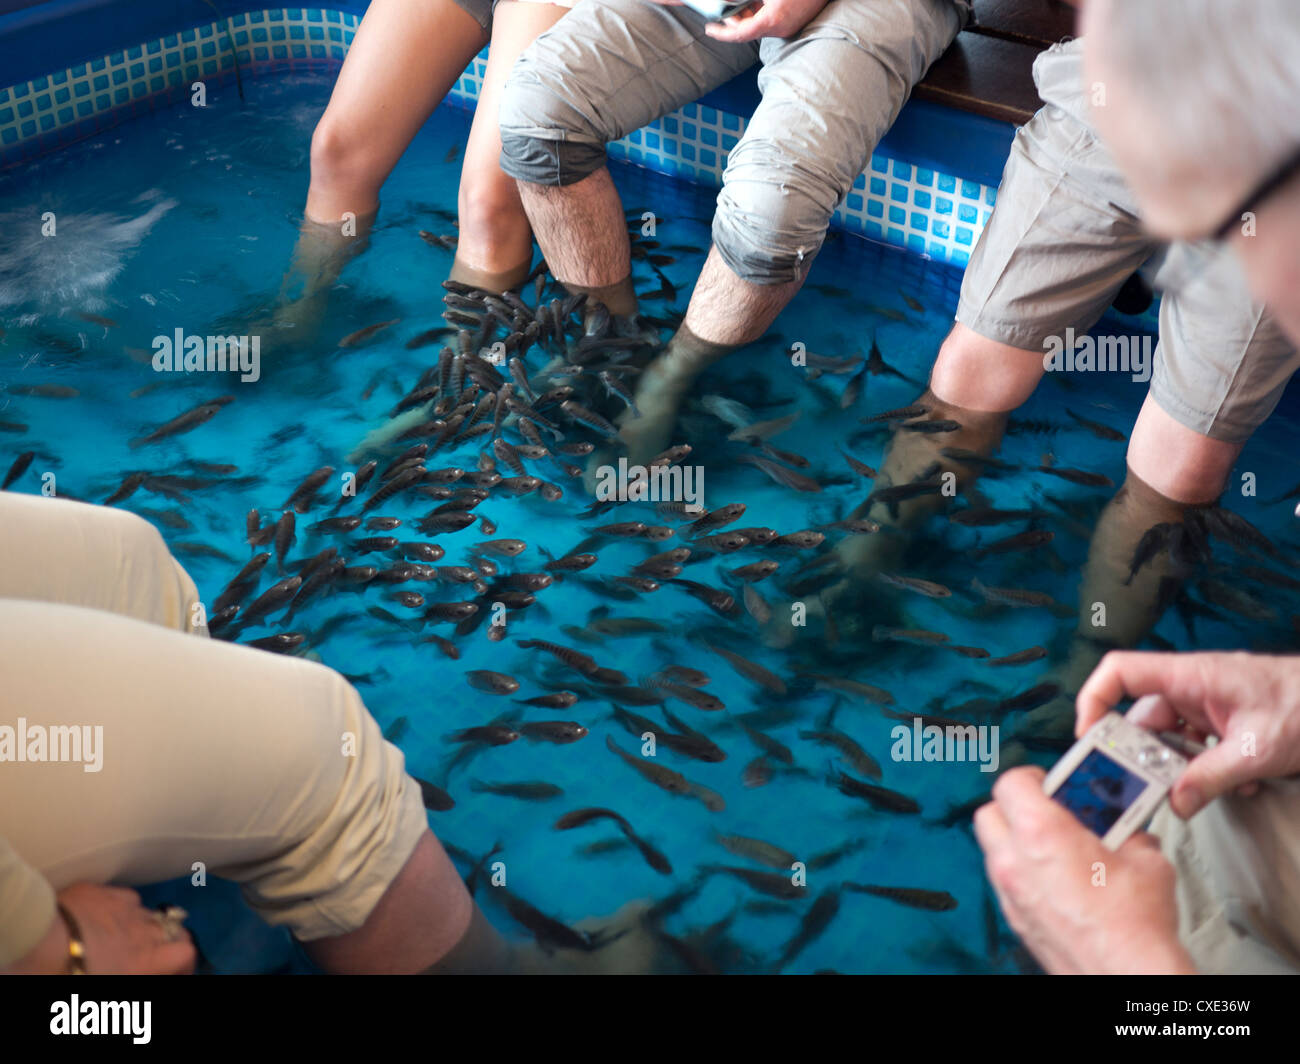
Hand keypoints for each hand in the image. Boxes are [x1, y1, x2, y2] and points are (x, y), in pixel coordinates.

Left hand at [57, 884, 196, 974]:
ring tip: (127, 935)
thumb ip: (135, 972)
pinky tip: (109, 915)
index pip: (185, 953)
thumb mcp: (109, 982)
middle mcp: (143, 930)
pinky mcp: (102, 891)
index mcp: (145, 959)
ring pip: (150, 912)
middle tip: (157, 954)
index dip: (185, 963)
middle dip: (171, 941)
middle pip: (176, 929)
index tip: (178, 971)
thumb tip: (141, 969)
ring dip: (146, 925)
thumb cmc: (71, 973)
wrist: (39, 940)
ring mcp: (124, 906)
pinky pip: (126, 897)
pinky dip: (124, 908)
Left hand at [704, 0, 828, 43]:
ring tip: (741, 2)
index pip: (740, 34)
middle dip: (734, 19)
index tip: (710, 29)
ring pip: (758, 26)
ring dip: (747, 15)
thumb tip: (728, 2)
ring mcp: (788, 29)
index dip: (722, 33)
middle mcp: (780, 29)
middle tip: (724, 7)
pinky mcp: (793, 25)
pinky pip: (770, 23)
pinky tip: (757, 2)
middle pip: (748, 30)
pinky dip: (760, 14)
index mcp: (772, 20)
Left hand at [975, 767, 1195, 973]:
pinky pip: (1005, 882)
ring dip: (1016, 840)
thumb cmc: (1133, 927)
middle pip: (990, 813)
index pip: (1011, 782)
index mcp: (1041, 833)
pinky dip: (1021, 872)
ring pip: (993, 849)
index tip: (1050, 781)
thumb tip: (1130, 832)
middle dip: (1015, 806)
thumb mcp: (1146, 859)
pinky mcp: (1015, 919)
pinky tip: (1055, 880)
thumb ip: (1129, 833)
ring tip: (1054, 845)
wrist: (1126, 976)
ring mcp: (1009, 893)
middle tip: (1047, 810)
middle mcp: (1014, 861)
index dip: (1031, 777)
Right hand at [1076, 651, 1299, 816]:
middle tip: (1155, 788)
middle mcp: (1189, 687)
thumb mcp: (1256, 748)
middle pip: (1142, 720)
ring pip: (1171, 741)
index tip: (1090, 738)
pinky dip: (1209, 771)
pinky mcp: (1221, 723)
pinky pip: (1196, 750)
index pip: (1120, 673)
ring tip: (1214, 789)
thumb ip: (1211, 777)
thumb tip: (1176, 803)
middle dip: (1148, 758)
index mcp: (1188, 675)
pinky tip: (1240, 784)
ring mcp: (1205, 705)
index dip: (1094, 700)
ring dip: (1185, 771)